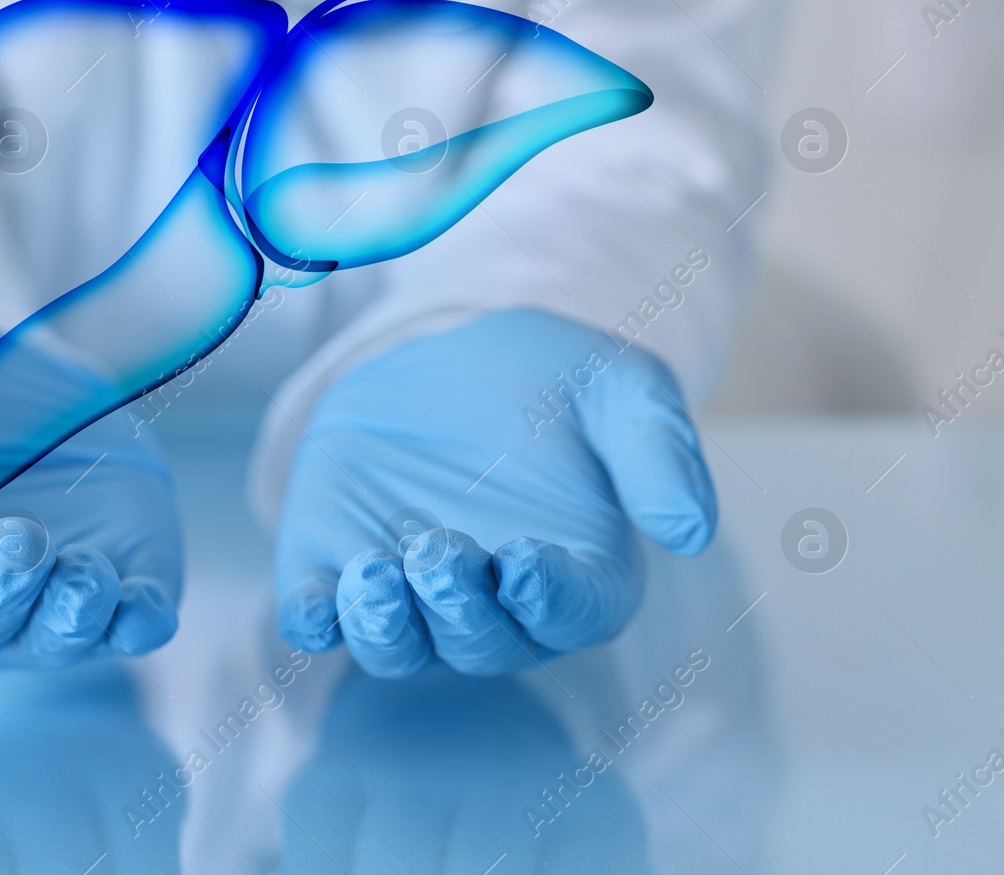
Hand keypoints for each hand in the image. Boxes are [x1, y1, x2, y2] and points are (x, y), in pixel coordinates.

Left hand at [274, 308, 715, 677]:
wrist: (448, 355)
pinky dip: (315, 620)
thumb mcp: (618, 386)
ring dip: (386, 627)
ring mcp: (411, 594)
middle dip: (459, 609)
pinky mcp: (337, 566)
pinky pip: (320, 618)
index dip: (548, 600)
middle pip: (481, 642)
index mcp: (575, 573)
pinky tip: (313, 606)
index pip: (571, 615)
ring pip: (400, 648)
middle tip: (438, 551)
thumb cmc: (548, 379)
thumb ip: (658, 449)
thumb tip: (690, 531)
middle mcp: (492, 604)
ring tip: (376, 571)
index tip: (523, 561)